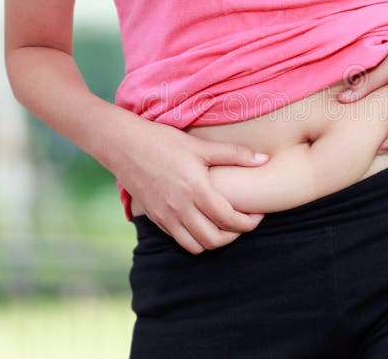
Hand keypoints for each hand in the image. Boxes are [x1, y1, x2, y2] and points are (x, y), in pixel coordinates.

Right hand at [112, 116, 269, 253]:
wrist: (123, 145)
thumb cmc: (163, 141)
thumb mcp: (200, 145)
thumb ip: (234, 154)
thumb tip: (264, 160)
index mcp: (196, 190)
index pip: (229, 219)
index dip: (249, 222)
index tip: (258, 214)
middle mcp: (181, 209)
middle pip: (215, 240)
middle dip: (235, 235)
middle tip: (243, 222)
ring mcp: (166, 217)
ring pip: (196, 246)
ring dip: (214, 240)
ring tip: (224, 225)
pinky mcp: (155, 218)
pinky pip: (179, 239)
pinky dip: (195, 237)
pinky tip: (201, 221)